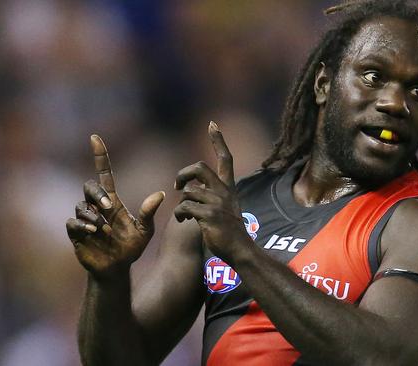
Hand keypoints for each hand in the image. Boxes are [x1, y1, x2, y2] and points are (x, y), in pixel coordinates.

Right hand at [66, 135, 164, 278]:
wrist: (117, 269)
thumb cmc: (131, 248)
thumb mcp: (145, 231)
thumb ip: (149, 214)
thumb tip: (161, 194)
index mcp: (113, 202)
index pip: (104, 173)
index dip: (100, 156)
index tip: (95, 137)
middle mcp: (97, 207)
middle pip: (89, 187)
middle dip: (97, 194)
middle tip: (109, 208)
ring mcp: (86, 219)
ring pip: (81, 206)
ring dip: (94, 216)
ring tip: (105, 231)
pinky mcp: (76, 233)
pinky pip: (72, 221)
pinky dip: (82, 224)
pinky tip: (93, 232)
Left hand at [173, 121, 250, 261]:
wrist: (239, 250)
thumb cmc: (228, 231)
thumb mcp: (225, 208)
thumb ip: (212, 195)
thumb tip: (191, 187)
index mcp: (228, 188)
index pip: (225, 158)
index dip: (218, 140)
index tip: (212, 124)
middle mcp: (224, 192)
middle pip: (199, 168)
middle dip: (183, 173)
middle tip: (178, 185)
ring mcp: (217, 203)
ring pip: (188, 191)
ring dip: (181, 203)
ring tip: (183, 214)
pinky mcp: (209, 216)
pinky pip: (184, 207)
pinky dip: (179, 213)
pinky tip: (182, 220)